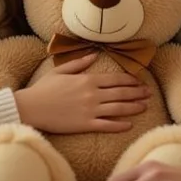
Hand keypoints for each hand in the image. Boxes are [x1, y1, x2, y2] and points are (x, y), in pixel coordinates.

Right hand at [14, 53, 150, 133]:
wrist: (30, 107)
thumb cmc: (43, 89)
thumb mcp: (60, 70)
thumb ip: (79, 63)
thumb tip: (94, 55)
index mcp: (87, 80)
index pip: (115, 79)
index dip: (130, 81)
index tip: (140, 82)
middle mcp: (92, 94)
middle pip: (121, 93)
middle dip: (137, 93)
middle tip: (149, 94)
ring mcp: (90, 110)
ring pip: (118, 109)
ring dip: (133, 107)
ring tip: (145, 107)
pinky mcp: (85, 124)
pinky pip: (106, 125)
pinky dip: (119, 125)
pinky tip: (129, 125)